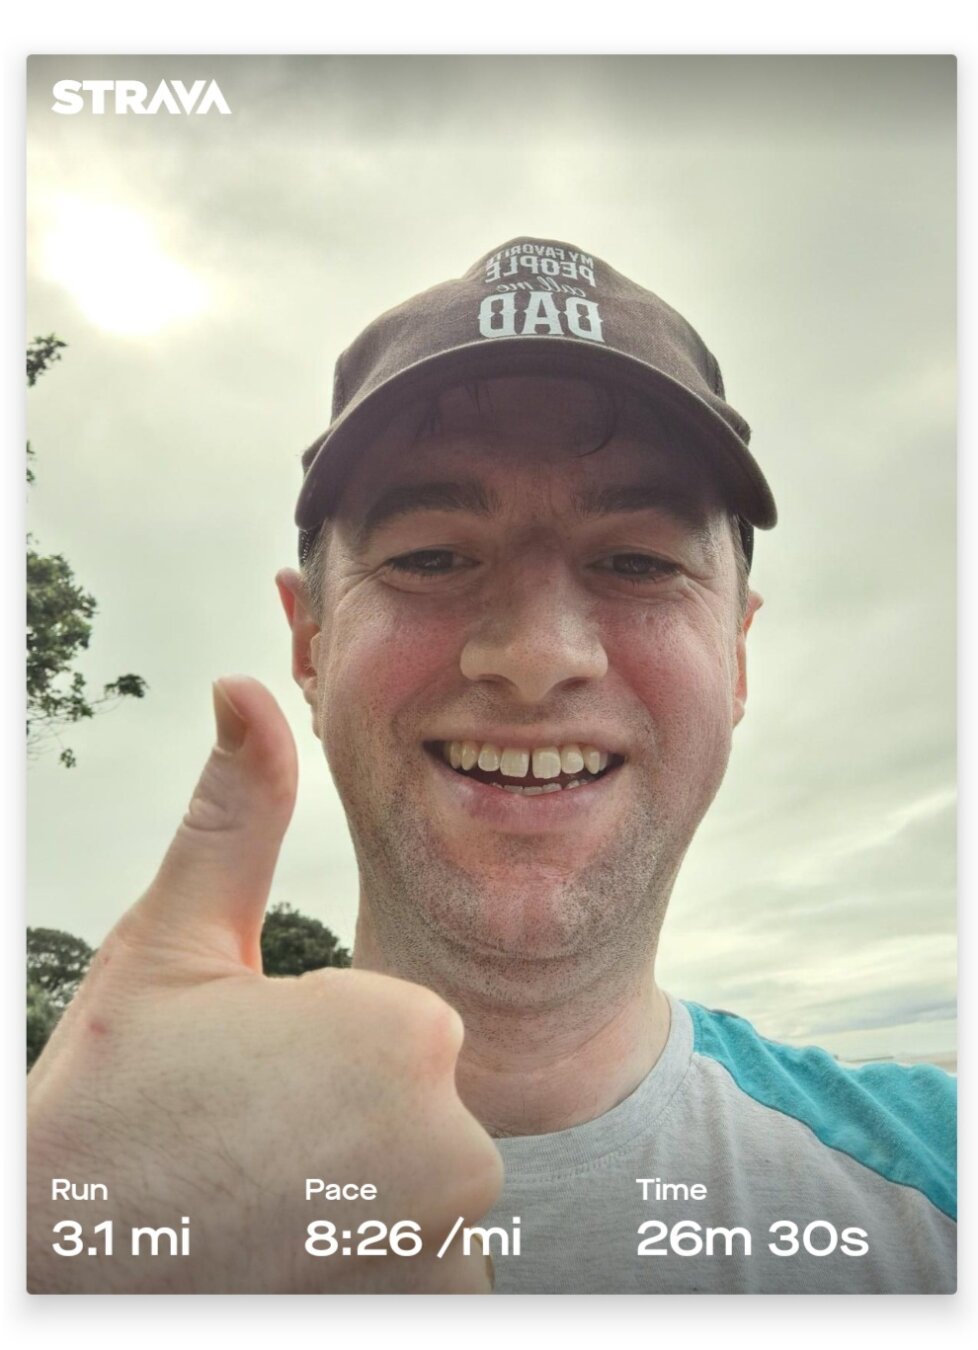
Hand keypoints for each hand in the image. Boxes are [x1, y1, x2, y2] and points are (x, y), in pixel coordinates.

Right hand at [27, 677, 501, 1292]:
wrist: (57, 1267)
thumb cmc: (112, 1107)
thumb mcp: (172, 943)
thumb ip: (234, 816)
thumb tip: (244, 691)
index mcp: (409, 1037)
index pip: (412, 1032)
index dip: (326, 1052)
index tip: (252, 1084)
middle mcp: (456, 1154)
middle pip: (429, 1116)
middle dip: (353, 1129)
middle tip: (251, 1149)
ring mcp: (443, 1256)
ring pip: (428, 1199)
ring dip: (360, 1205)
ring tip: (264, 1209)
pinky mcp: (425, 1315)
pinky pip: (425, 1273)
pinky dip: (370, 1270)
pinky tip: (288, 1261)